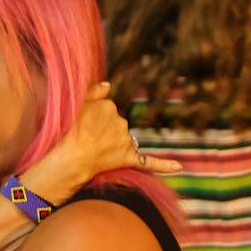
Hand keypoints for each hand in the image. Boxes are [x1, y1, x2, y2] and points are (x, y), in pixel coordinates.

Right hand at [59, 83, 182, 177]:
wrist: (73, 157)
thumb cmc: (71, 131)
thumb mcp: (78, 103)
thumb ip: (94, 91)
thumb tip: (109, 84)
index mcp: (109, 106)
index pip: (104, 109)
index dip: (92, 119)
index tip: (82, 126)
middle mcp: (120, 121)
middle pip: (114, 124)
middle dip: (102, 131)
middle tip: (85, 140)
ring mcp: (126, 140)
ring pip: (123, 139)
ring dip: (112, 144)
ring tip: (93, 151)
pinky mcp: (129, 158)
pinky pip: (149, 162)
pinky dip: (165, 165)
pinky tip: (179, 166)